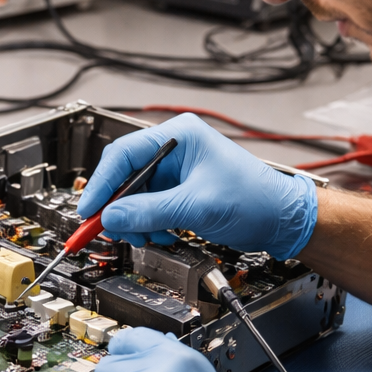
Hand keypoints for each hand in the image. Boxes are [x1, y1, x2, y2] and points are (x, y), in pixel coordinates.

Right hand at [76, 112, 317, 258]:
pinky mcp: (179, 191)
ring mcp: (175, 171)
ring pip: (134, 196)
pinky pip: (148, 208)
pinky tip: (161, 234)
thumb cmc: (254, 199)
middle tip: (111, 229)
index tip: (89, 210)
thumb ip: (150, 211)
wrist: (281, 219)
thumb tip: (112, 217)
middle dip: (119, 207)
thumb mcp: (197, 206)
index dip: (102, 184)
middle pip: (125, 176)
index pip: (124, 154)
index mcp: (179, 136)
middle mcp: (174, 149)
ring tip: (147, 235)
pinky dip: (148, 225)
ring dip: (135, 220)